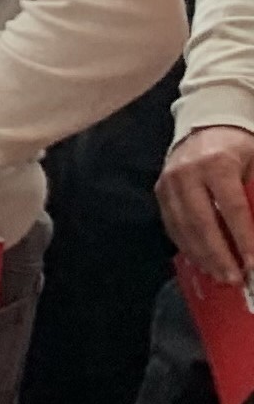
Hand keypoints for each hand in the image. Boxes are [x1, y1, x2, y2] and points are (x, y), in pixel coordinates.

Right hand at [159, 126, 253, 286]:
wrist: (206, 126)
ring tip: (219, 275)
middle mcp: (188, 174)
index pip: (232, 208)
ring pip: (183, 227)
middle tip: (234, 278)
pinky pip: (172, 225)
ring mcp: (169, 183)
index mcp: (217, 164)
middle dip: (219, 255)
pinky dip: (187, 246)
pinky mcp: (160, 191)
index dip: (243, 238)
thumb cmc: (239, 147)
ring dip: (202, 256)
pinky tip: (202, 261)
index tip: (253, 262)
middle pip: (202, 222)